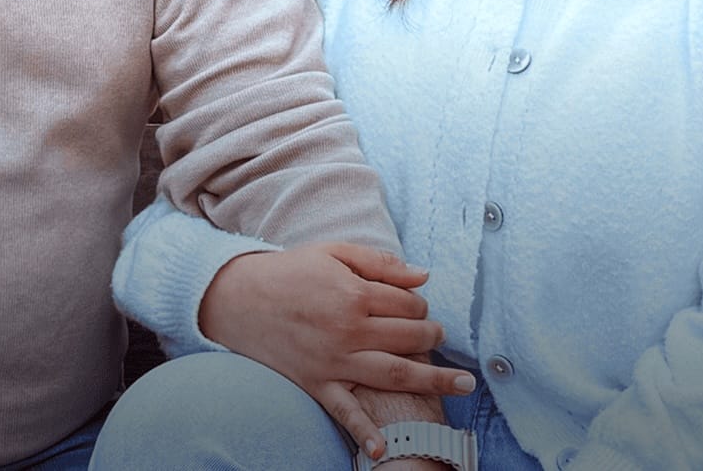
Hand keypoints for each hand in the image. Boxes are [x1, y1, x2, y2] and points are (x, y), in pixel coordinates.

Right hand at [198, 242, 475, 458]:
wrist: (239, 298)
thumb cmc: (290, 271)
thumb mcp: (333, 252)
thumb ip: (380, 263)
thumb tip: (424, 276)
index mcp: (354, 295)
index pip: (407, 303)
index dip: (420, 302)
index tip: (418, 303)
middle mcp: (349, 330)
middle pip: (409, 337)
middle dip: (432, 336)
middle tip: (438, 335)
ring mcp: (335, 361)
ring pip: (394, 374)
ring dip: (433, 379)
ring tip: (462, 385)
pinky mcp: (318, 383)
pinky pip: (346, 412)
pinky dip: (365, 433)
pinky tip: (385, 449)